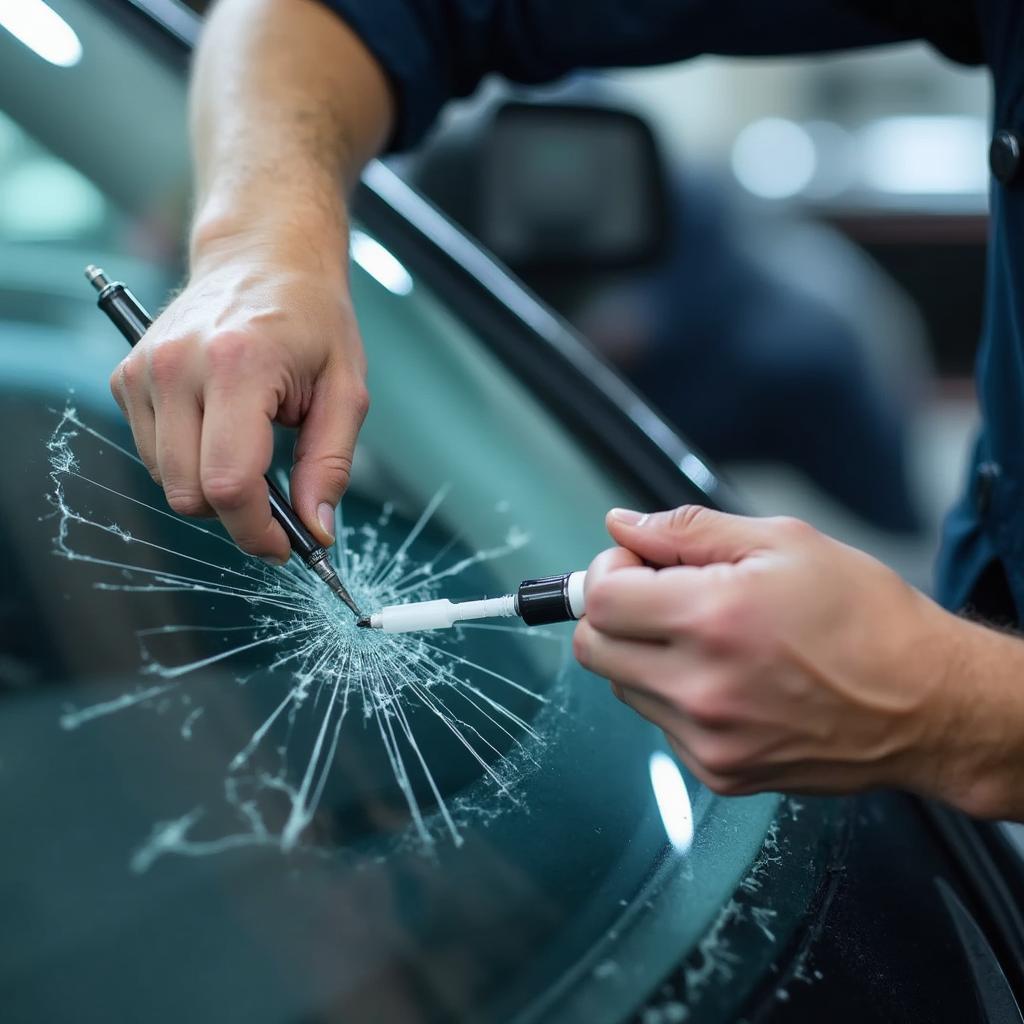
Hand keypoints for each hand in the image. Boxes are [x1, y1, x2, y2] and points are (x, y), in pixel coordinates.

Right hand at [110, 234, 367, 562]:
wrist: (262, 258)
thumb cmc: (311, 318)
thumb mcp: (346, 390)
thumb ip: (330, 465)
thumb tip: (317, 530)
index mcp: (239, 364)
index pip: (229, 482)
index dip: (258, 531)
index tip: (285, 546)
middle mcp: (178, 366)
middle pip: (190, 493)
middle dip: (237, 514)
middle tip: (276, 502)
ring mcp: (144, 369)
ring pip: (167, 481)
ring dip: (211, 485)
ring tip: (252, 447)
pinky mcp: (126, 376)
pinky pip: (151, 454)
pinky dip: (188, 460)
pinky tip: (220, 428)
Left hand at [574, 505, 976, 804]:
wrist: (927, 704)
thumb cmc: (867, 617)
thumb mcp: (784, 542)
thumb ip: (687, 530)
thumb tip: (623, 526)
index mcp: (712, 618)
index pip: (598, 598)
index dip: (610, 570)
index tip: (638, 564)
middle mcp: (700, 687)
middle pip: (594, 648)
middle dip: (614, 612)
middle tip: (662, 595)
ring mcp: (707, 738)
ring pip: (623, 686)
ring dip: (644, 655)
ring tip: (708, 637)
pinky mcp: (719, 772)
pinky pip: (661, 723)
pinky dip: (676, 696)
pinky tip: (728, 678)